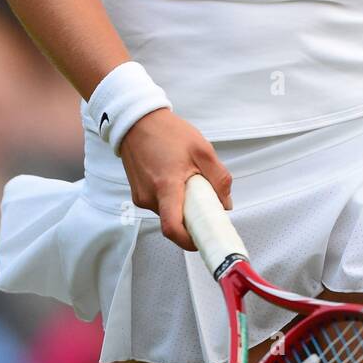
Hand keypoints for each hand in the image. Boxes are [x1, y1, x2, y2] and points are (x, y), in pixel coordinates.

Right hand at [118, 110, 232, 252]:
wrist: (137, 121)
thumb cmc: (167, 131)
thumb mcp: (202, 150)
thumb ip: (218, 178)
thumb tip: (226, 203)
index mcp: (166, 185)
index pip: (173, 227)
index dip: (189, 241)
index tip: (204, 239)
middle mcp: (149, 196)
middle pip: (174, 222)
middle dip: (191, 217)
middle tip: (203, 200)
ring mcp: (141, 196)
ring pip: (167, 213)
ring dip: (181, 205)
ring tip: (187, 180)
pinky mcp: (138, 194)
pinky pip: (159, 204)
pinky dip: (171, 198)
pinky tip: (174, 178)